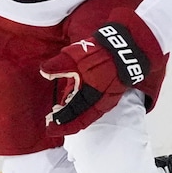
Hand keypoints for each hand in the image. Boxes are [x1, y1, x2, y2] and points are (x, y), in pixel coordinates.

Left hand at [39, 10, 160, 136]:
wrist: (127, 44)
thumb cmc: (101, 52)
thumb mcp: (75, 56)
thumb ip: (58, 66)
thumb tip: (44, 71)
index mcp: (92, 97)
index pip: (76, 119)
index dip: (62, 125)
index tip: (49, 127)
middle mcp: (102, 101)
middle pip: (82, 119)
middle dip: (66, 121)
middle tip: (51, 120)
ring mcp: (108, 96)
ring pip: (89, 112)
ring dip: (74, 113)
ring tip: (59, 108)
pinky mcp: (112, 89)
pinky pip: (94, 103)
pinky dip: (82, 104)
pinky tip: (73, 96)